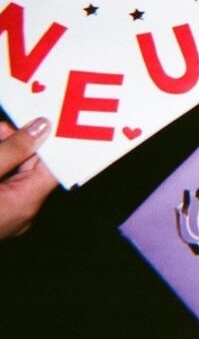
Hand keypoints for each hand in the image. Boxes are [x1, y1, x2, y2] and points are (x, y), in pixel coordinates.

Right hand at [0, 117, 57, 238]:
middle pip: (31, 167)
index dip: (48, 142)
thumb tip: (41, 129)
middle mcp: (21, 213)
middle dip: (16, 144)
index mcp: (25, 203)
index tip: (38, 121)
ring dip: (3, 154)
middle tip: (1, 128)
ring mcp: (6, 216)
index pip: (54, 166)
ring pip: (14, 174)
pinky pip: (4, 186)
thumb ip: (12, 149)